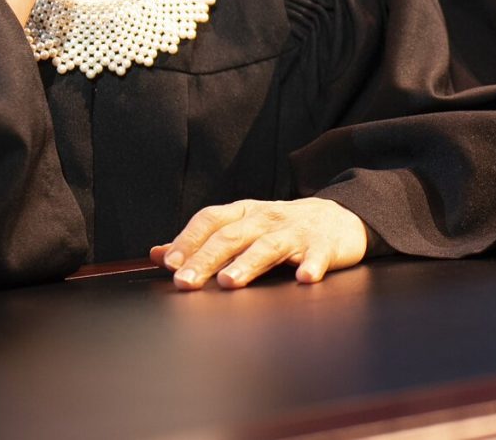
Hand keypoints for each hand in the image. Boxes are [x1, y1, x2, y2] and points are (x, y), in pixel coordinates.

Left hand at [153, 198, 368, 288]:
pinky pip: (318, 255)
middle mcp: (267, 218)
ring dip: (248, 263)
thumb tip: (156, 254)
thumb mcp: (241, 228)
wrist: (339, 219)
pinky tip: (304, 279)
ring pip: (269, 246)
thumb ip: (200, 242)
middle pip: (232, 236)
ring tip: (229, 282)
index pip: (211, 220)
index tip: (169, 264)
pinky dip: (311, 266)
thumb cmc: (281, 228)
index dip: (189, 240)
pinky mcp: (325, 245)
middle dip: (206, 259)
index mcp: (244, 213)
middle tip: (185, 282)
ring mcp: (296, 231)